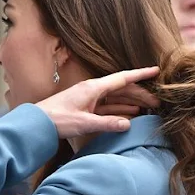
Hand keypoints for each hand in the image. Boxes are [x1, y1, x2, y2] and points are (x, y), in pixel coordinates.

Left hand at [36, 67, 158, 138]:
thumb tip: (127, 125)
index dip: (140, 74)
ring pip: (116, 98)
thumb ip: (107, 124)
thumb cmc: (57, 120)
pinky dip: (120, 109)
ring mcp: (89, 99)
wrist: (36, 123)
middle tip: (157, 100)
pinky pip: (107, 107)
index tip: (156, 70)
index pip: (122, 78)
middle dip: (140, 93)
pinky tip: (130, 114)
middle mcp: (93, 90)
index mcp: (93, 88)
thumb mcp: (84, 123)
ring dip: (132, 102)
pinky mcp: (85, 109)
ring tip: (148, 107)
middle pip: (122, 89)